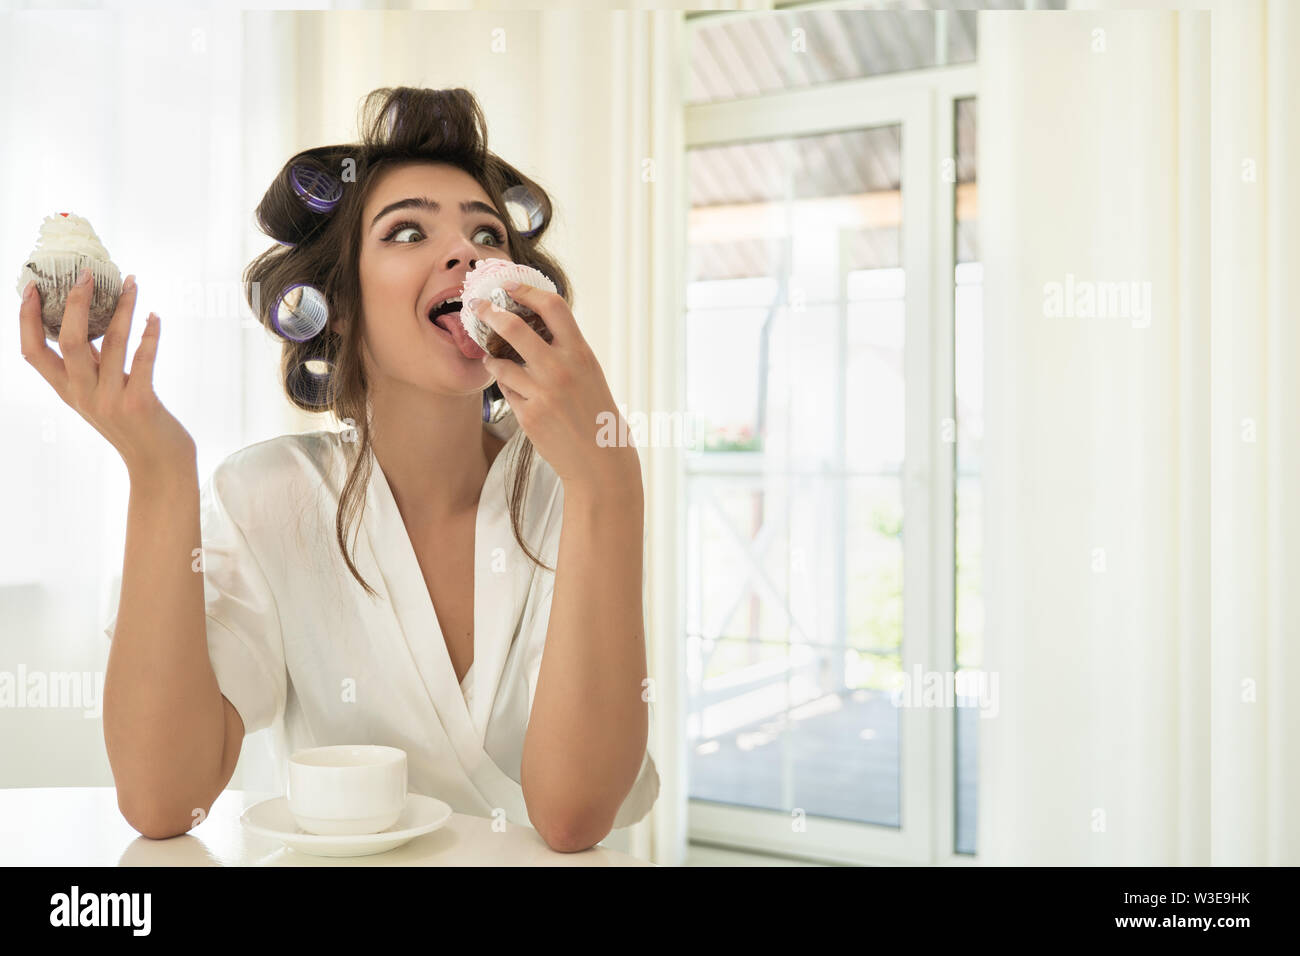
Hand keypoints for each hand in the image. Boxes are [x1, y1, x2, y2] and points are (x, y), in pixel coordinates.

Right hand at [19, 268, 195, 478]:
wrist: (159, 466)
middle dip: (77, 303)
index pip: (32, 352)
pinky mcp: (140, 403)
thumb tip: (89, 325)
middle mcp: (84, 395)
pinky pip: (144, 360)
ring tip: (133, 282)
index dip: (27, 320)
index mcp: (68, 391)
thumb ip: (92, 366)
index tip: (31, 288)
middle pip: (69, 341)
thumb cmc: (134, 426)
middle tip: (87, 274)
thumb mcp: (101, 396)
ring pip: (112, 343)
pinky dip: (150, 335)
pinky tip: (154, 317)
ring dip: (125, 308)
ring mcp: (111, 400)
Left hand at [476, 284, 640, 494]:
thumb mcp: (588, 372)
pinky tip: (516, 391)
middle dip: (490, 312)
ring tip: (493, 358)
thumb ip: (565, 348)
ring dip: (492, 357)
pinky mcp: (529, 415)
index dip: (527, 290)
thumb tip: (534, 322)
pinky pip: (505, 389)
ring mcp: (543, 393)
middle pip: (514, 328)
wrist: (600, 459)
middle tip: (479, 306)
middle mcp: (561, 369)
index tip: (509, 285)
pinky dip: (506, 385)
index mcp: (581, 353)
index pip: (552, 306)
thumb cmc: (595, 412)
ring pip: (500, 362)